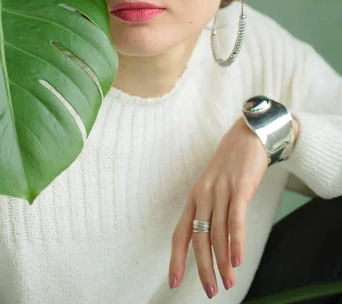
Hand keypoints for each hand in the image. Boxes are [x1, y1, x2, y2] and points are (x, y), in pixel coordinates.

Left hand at [168, 116, 268, 297]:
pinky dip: (236, 242)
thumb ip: (211, 210)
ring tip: (228, 282)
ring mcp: (221, 190)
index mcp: (195, 197)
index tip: (174, 282)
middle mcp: (203, 195)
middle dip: (203, 268)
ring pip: (217, 233)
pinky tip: (237, 260)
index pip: (181, 233)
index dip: (176, 258)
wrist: (248, 135)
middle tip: (210, 291)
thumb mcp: (214, 186)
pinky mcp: (239, 188)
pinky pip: (235, 219)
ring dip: (222, 262)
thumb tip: (211, 240)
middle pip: (199, 238)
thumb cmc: (232, 164)